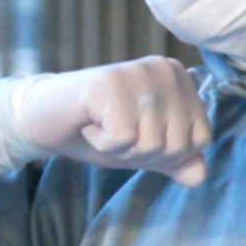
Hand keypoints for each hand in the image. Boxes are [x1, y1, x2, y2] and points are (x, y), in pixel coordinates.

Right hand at [13, 57, 211, 186]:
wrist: (44, 118)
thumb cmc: (98, 129)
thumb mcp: (145, 148)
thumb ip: (176, 159)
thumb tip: (197, 176)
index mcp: (180, 78)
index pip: (201, 140)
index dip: (165, 153)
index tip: (135, 132)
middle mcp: (164, 68)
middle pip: (177, 144)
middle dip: (142, 152)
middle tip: (114, 129)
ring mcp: (138, 73)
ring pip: (151, 144)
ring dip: (120, 148)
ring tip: (102, 125)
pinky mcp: (111, 83)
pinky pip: (123, 139)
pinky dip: (102, 143)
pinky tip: (90, 123)